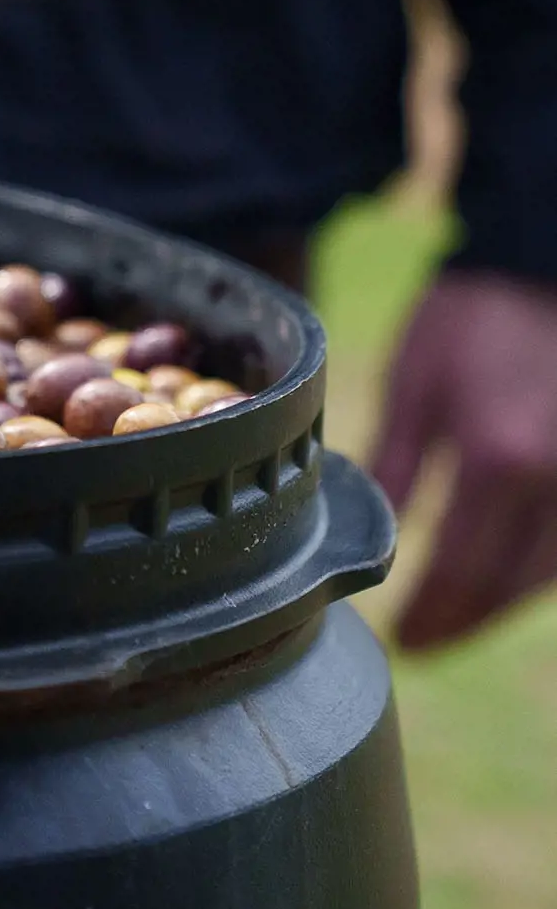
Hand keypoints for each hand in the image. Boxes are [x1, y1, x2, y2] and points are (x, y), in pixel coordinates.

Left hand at [371, 270, 556, 649]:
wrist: (544, 267)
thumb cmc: (471, 319)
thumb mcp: (415, 385)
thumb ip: (396, 465)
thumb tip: (369, 531)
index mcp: (498, 457)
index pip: (461, 569)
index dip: (432, 617)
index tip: (405, 641)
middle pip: (512, 586)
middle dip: (465, 623)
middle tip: (425, 642)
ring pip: (552, 575)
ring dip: (503, 604)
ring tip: (458, 617)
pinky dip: (539, 571)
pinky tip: (505, 576)